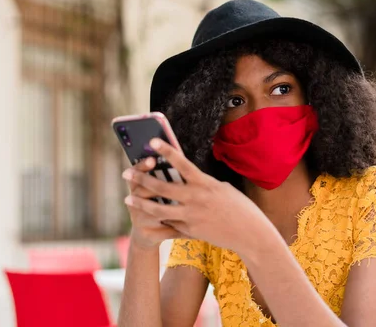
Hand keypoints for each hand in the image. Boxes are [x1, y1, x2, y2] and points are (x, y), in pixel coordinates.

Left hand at [122, 138, 275, 254]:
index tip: (152, 140)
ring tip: (128, 199)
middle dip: (141, 179)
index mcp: (205, 183)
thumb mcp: (222, 189)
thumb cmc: (239, 207)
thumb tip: (184, 179)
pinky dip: (159, 219)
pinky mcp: (190, 232)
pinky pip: (169, 224)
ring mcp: (191, 217)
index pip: (182, 163)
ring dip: (141, 203)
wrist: (250, 234)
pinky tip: (146, 217)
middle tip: (126, 173)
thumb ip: (202, 184)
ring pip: (158, 209)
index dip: (167, 150)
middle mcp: (196, 199)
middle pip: (162, 187)